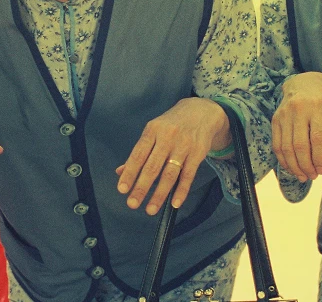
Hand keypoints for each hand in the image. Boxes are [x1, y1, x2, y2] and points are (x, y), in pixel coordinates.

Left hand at [116, 97, 228, 214]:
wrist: (201, 111)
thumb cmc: (172, 124)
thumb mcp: (153, 131)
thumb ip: (139, 152)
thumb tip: (120, 172)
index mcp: (152, 130)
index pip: (138, 155)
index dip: (129, 173)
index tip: (122, 189)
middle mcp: (167, 137)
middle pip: (152, 166)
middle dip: (141, 187)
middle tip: (132, 203)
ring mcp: (184, 146)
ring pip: (170, 173)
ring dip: (159, 194)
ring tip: (150, 209)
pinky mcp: (198, 153)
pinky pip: (188, 175)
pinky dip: (181, 191)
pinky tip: (174, 203)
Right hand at [271, 71, 321, 181]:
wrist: (304, 82)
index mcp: (317, 107)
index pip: (317, 139)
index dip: (319, 158)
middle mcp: (298, 110)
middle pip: (299, 145)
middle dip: (306, 165)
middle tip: (312, 176)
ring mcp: (284, 114)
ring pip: (286, 146)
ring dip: (294, 165)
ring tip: (302, 176)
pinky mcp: (275, 119)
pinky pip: (276, 143)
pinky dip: (282, 158)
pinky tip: (290, 167)